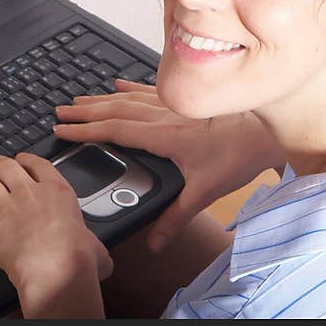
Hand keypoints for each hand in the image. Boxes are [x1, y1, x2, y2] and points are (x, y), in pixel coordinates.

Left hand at [0, 152, 112, 295]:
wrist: (58, 266)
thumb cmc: (78, 257)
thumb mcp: (96, 246)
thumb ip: (94, 246)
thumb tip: (101, 257)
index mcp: (58, 192)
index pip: (39, 166)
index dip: (27, 160)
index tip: (21, 159)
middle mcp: (30, 193)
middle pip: (7, 168)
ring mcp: (7, 208)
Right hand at [53, 79, 283, 252]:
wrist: (265, 131)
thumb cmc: (239, 155)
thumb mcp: (204, 192)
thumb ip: (176, 218)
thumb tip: (155, 241)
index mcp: (163, 136)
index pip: (114, 130)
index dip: (85, 130)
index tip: (63, 130)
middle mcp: (164, 116)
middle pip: (114, 110)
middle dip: (84, 111)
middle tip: (60, 111)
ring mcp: (173, 106)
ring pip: (128, 98)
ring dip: (101, 98)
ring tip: (78, 99)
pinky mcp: (184, 103)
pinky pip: (148, 90)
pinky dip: (130, 87)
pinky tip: (118, 83)